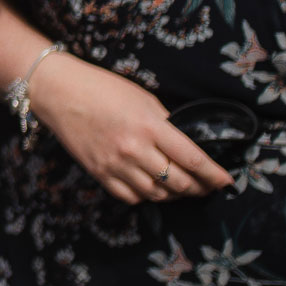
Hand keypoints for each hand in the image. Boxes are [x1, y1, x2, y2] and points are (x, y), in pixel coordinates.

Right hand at [28, 53, 231, 203]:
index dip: (214, 175)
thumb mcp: (143, 98)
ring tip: (181, 189)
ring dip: (174, 195)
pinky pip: (130, 196)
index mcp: (150, 126)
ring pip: (157, 194)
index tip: (226, 181)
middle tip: (206, 186)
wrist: (59, 92)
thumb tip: (183, 145)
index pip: (193, 160)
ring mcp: (115, 164)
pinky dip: (146, 196)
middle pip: (178, 183)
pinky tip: (152, 188)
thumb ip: (165, 123)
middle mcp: (134, 149)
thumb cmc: (102, 88)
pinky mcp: (99, 173)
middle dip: (198, 188)